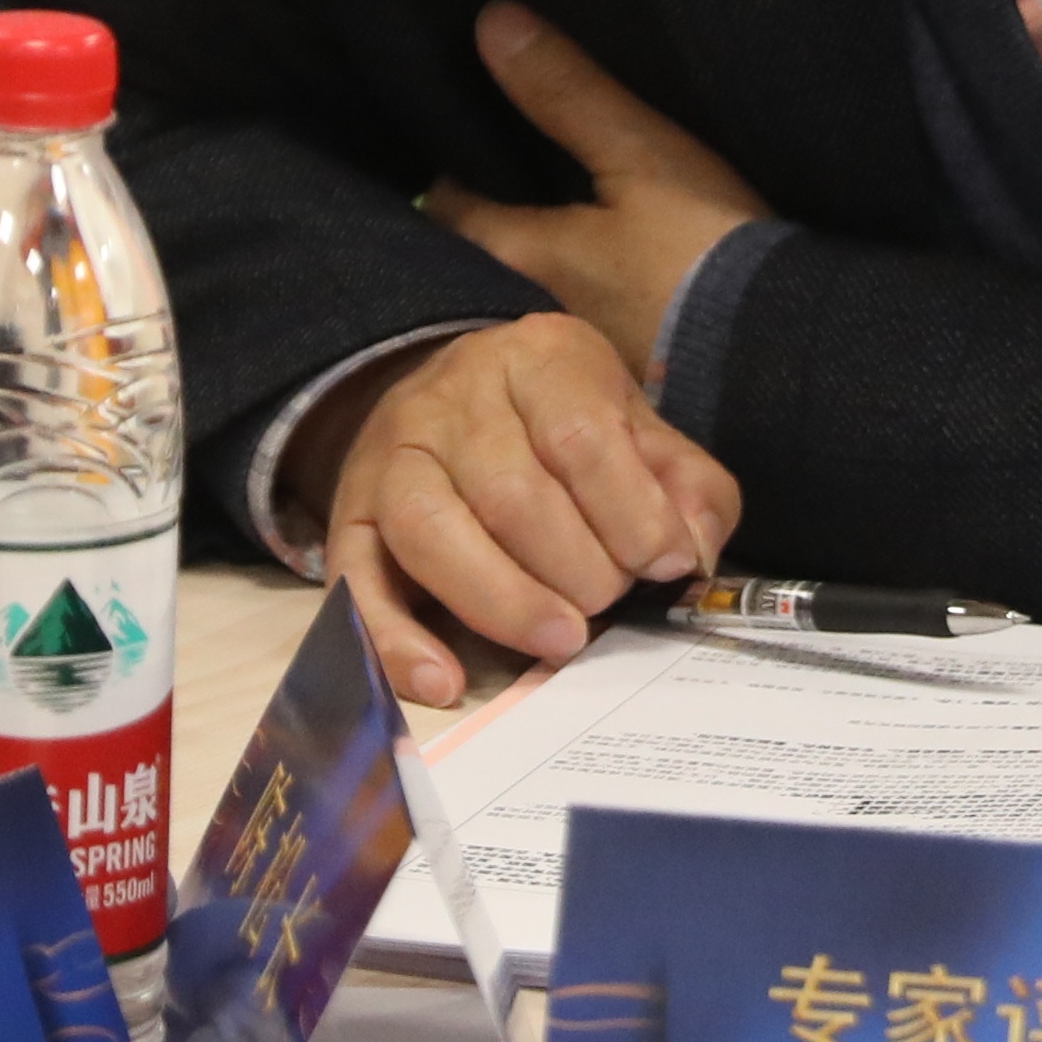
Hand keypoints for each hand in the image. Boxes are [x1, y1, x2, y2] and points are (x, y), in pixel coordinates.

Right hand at [322, 314, 740, 707]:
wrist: (458, 399)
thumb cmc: (566, 426)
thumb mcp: (638, 430)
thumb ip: (683, 486)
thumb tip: (693, 555)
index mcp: (537, 359)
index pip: (580, 435)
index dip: (630, 510)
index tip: (667, 565)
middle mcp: (452, 397)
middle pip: (510, 491)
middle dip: (575, 566)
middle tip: (611, 607)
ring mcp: (390, 454)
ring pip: (431, 531)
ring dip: (502, 601)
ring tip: (562, 641)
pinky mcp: (348, 517)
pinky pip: (356, 583)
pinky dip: (395, 643)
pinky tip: (443, 682)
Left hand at [426, 1, 771, 378]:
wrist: (781, 350)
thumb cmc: (700, 252)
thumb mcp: (642, 157)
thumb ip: (567, 93)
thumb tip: (491, 22)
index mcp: (520, 258)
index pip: (450, 211)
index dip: (446, 176)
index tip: (450, 145)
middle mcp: (528, 313)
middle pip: (485, 256)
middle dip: (486, 220)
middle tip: (496, 177)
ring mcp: (577, 347)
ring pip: (531, 288)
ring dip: (534, 256)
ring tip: (550, 214)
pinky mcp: (625, 367)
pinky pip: (579, 314)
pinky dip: (579, 286)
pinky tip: (605, 267)